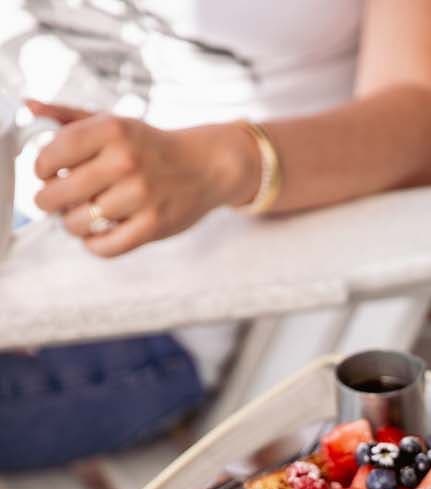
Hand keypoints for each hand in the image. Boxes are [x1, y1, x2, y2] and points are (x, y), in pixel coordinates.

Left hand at [27, 99, 260, 256]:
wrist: (206, 166)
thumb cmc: (152, 146)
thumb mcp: (113, 122)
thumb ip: (69, 116)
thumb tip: (29, 105)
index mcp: (112, 130)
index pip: (53, 154)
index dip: (41, 168)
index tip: (46, 173)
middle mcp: (125, 161)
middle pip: (59, 193)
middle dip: (48, 200)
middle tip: (54, 200)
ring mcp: (140, 197)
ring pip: (79, 223)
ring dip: (71, 223)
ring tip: (78, 216)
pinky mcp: (153, 226)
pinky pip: (105, 247)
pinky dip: (93, 244)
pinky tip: (96, 233)